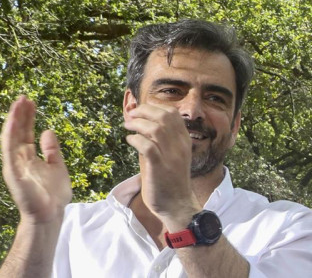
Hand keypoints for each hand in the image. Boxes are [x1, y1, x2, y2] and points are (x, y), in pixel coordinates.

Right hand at [1, 95, 71, 224]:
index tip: (30, 102)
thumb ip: (52, 150)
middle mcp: (19, 159)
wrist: (51, 214)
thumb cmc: (54, 194)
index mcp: (29, 158)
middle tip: (23, 97)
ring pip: (11, 137)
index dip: (28, 117)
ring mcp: (14, 165)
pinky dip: (10, 134)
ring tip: (18, 103)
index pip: (25, 133)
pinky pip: (9, 150)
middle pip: (18, 132)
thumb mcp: (57, 166)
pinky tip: (14, 121)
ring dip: (14, 120)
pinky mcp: (13, 171)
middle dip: (20, 114)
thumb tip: (48, 130)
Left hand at [124, 102, 199, 229]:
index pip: (173, 113)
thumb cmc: (169, 180)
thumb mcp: (168, 156)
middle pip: (165, 116)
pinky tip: (130, 140)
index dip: (155, 106)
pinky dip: (136, 139)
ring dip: (138, 123)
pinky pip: (147, 146)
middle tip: (131, 114)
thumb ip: (157, 141)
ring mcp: (171, 156)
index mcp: (184, 140)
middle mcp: (180, 145)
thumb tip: (139, 126)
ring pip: (156, 128)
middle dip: (144, 110)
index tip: (141, 109)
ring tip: (128, 125)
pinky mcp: (159, 167)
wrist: (177, 204)